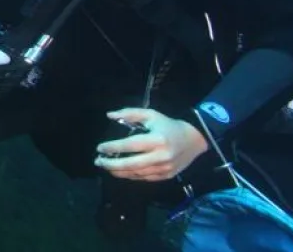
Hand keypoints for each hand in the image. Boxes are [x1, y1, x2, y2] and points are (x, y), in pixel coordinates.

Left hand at [94, 108, 208, 181]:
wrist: (194, 140)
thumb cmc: (169, 125)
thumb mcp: (151, 115)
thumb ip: (130, 113)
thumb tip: (109, 115)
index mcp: (157, 140)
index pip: (129, 145)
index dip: (112, 147)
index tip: (99, 148)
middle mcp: (160, 156)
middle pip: (130, 164)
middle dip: (111, 164)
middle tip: (98, 161)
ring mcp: (163, 169)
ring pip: (135, 174)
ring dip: (118, 171)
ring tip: (106, 167)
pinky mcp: (165, 176)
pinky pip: (143, 178)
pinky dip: (130, 176)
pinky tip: (120, 171)